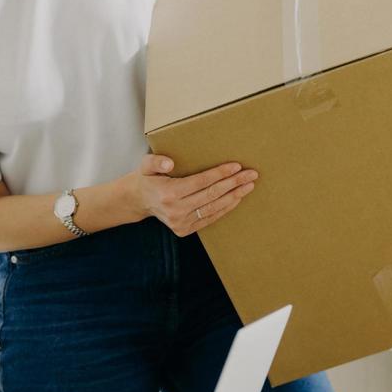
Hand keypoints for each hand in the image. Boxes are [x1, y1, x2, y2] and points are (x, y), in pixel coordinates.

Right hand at [123, 154, 257, 236]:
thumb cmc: (148, 178)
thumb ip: (156, 161)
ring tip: (249, 185)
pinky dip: (225, 208)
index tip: (236, 166)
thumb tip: (169, 164)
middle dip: (233, 183)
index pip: (201, 182)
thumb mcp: (146, 164)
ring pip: (213, 208)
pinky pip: (210, 218)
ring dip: (234, 196)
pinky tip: (237, 198)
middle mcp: (175, 210)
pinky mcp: (185, 230)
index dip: (220, 174)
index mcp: (168, 193)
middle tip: (251, 174)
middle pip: (211, 195)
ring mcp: (180, 223)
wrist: (140, 200)